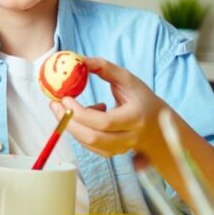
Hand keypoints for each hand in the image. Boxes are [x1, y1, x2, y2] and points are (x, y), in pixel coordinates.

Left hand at [51, 57, 167, 157]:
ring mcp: (121, 149)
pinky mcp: (113, 153)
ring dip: (72, 126)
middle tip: (55, 105)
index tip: (65, 97)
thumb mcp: (127, 79)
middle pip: (93, 137)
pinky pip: (90, 146)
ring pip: (89, 144)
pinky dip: (80, 132)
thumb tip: (78, 60)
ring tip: (69, 107)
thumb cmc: (141, 98)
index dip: (80, 112)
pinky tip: (84, 117)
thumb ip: (104, 68)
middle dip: (69, 122)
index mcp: (135, 117)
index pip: (104, 122)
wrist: (158, 124)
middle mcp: (130, 137)